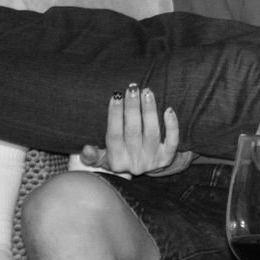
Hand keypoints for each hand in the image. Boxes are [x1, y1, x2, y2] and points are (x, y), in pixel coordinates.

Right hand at [77, 85, 191, 175]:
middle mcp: (134, 161)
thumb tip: (86, 149)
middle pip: (133, 131)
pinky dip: (172, 126)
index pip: (114, 135)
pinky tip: (169, 109)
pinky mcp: (167, 158)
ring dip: (150, 111)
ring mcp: (152, 160)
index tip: (116, 95)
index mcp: (116, 160)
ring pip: (152, 133)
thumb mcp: (102, 159)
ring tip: (147, 92)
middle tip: (132, 88)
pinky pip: (173, 141)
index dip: (115, 114)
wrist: (141, 171)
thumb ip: (91, 155)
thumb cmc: (119, 158)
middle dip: (132, 108)